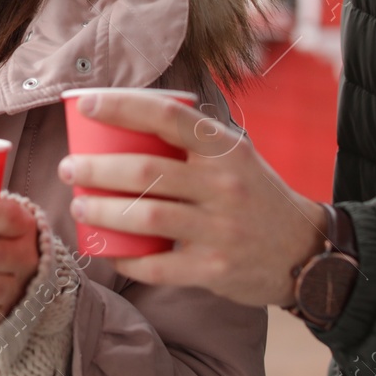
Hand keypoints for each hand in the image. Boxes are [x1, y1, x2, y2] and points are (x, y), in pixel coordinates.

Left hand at [56, 91, 328, 307]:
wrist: (306, 252)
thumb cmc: (256, 196)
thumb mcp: (236, 157)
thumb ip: (194, 141)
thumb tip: (128, 116)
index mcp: (226, 149)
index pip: (169, 117)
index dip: (123, 107)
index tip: (87, 105)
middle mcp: (224, 185)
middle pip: (145, 171)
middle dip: (96, 169)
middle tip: (69, 168)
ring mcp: (220, 229)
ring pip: (145, 216)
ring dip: (102, 211)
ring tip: (80, 206)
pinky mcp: (214, 269)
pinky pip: (158, 264)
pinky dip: (127, 258)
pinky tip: (109, 251)